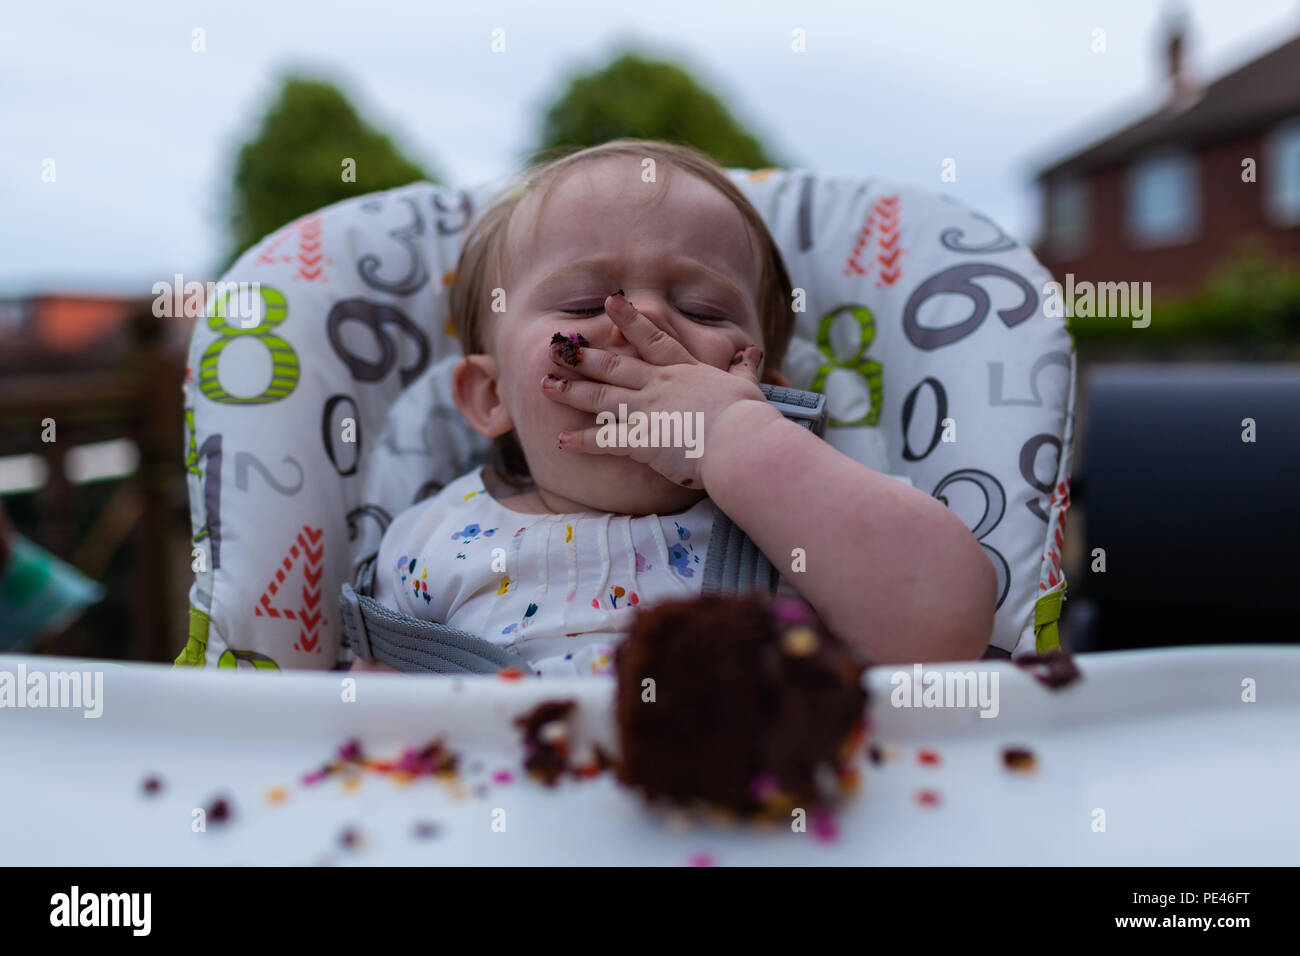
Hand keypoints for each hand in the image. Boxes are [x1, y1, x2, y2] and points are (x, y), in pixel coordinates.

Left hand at [540, 291, 777, 488]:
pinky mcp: (641, 440)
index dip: (629, 320)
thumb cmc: (747, 417)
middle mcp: (659, 385)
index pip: (652, 339)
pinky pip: (605, 441)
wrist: (739, 441)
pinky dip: (582, 442)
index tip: (609, 302)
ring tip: (545, 384)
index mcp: (684, 371)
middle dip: (582, 357)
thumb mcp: (746, 387)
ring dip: (571, 391)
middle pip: (613, 366)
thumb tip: (752, 352)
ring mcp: (646, 410)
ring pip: (600, 397)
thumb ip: (744, 369)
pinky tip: (561, 441)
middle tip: (556, 349)